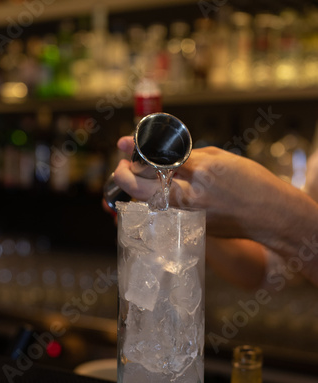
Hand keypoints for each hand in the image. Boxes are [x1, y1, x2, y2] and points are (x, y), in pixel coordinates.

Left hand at [113, 137, 283, 239]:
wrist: (269, 215)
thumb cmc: (251, 183)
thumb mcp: (220, 159)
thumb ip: (190, 157)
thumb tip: (166, 156)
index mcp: (196, 176)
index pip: (153, 163)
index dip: (134, 153)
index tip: (124, 145)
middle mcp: (187, 199)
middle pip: (138, 189)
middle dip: (124, 175)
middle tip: (124, 164)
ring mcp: (186, 217)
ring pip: (148, 201)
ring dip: (139, 187)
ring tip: (141, 172)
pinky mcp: (189, 227)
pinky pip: (164, 210)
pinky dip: (157, 197)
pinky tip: (163, 187)